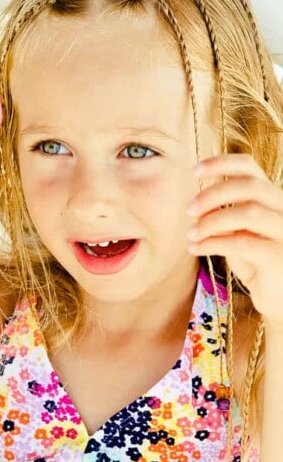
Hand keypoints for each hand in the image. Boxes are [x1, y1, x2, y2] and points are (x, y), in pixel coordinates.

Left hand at [186, 153, 282, 325]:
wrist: (278, 298)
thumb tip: (197, 203)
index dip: (222, 163)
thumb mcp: (238, 234)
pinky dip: (213, 243)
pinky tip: (195, 248)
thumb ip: (224, 215)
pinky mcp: (279, 256)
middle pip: (249, 186)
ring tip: (190, 234)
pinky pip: (243, 243)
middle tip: (188, 209)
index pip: (250, 167)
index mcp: (272, 197)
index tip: (194, 169)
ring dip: (211, 221)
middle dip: (213, 194)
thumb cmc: (256, 263)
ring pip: (248, 213)